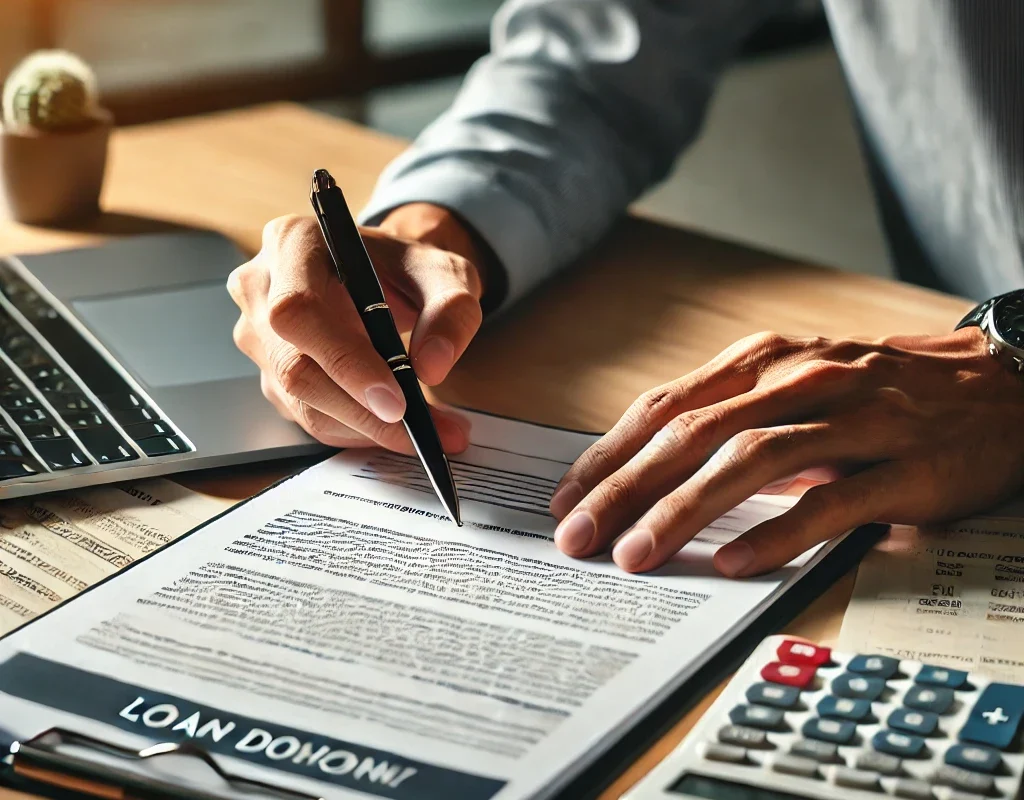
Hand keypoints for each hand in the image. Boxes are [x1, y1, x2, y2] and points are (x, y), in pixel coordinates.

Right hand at [228, 203, 489, 452]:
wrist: (381, 277)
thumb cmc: (403, 268)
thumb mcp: (444, 271)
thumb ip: (450, 309)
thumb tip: (433, 366)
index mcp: (293, 243)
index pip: (299, 310)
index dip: (344, 361)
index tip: (395, 401)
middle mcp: (261, 287)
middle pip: (294, 367)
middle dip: (361, 410)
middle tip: (420, 431)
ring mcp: (258, 336)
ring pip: (300, 401)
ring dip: (364, 428)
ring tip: (427, 432)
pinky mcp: (269, 374)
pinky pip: (305, 415)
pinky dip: (355, 430)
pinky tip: (394, 427)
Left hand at [549, 328, 1023, 576]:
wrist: (999, 385)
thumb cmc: (880, 390)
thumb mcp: (797, 384)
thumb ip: (731, 414)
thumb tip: (651, 465)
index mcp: (766, 360)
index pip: (668, 406)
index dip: (611, 453)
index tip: (569, 497)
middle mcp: (802, 380)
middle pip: (695, 433)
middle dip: (627, 488)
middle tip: (579, 535)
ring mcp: (855, 419)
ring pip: (751, 462)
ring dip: (684, 510)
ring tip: (638, 554)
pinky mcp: (904, 464)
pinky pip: (831, 500)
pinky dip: (777, 532)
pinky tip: (733, 562)